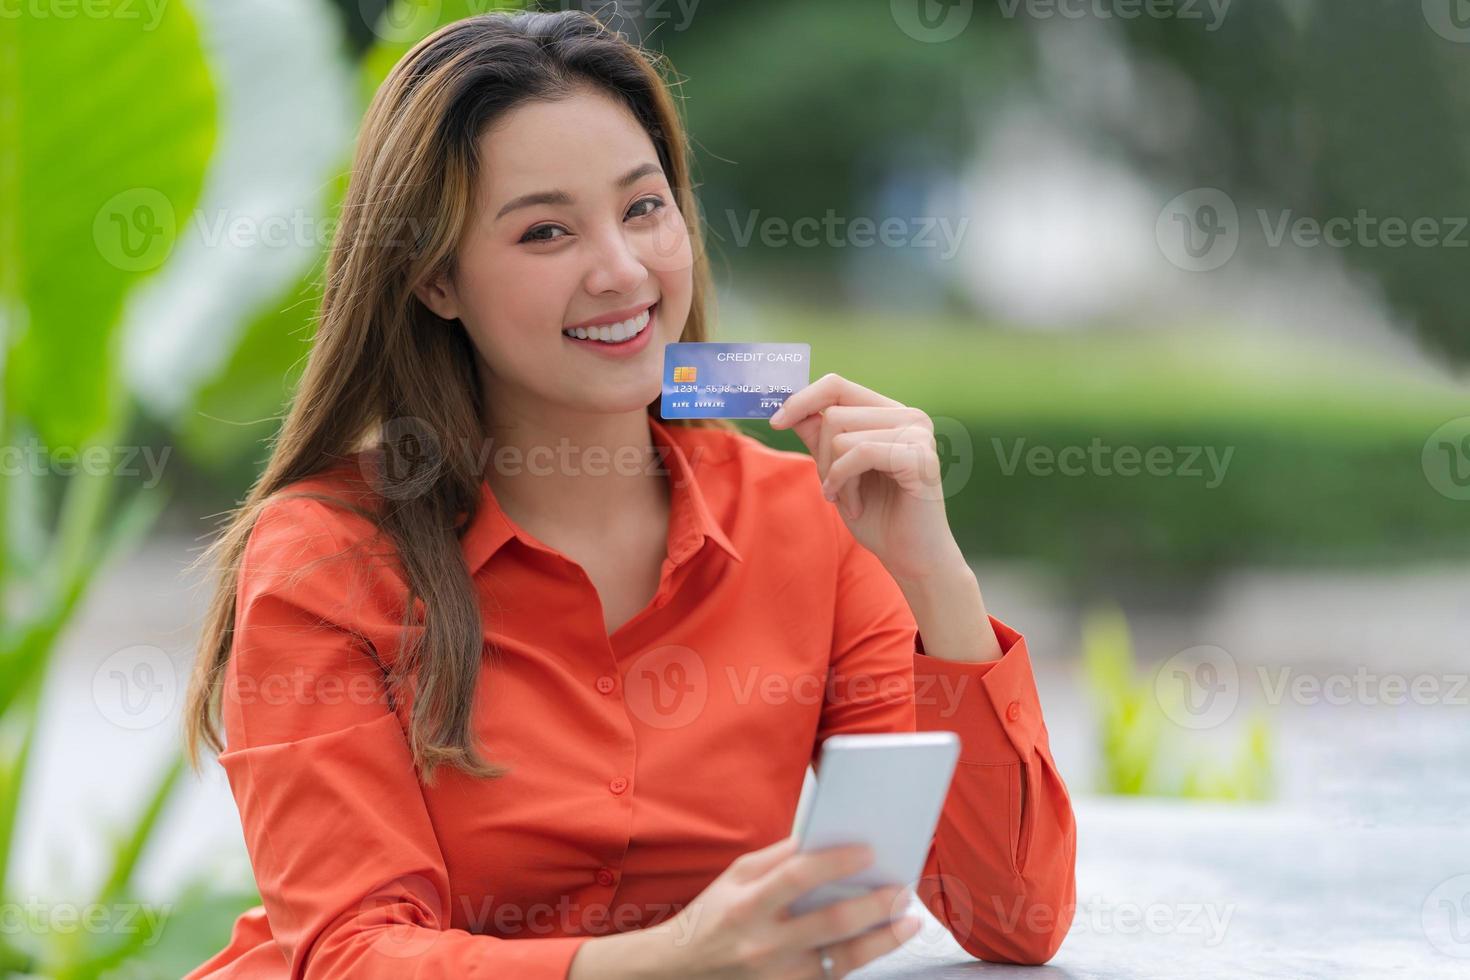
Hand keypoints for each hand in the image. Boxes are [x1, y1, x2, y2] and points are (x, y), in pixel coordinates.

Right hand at [641, 835, 920, 977]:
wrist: (681, 972)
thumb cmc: (711, 917)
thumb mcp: (735, 877)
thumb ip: (778, 858)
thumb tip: (823, 837)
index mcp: (747, 905)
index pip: (797, 877)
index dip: (835, 862)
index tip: (868, 851)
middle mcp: (763, 944)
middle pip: (830, 924)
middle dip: (875, 905)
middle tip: (903, 890)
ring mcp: (778, 977)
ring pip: (842, 961)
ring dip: (882, 940)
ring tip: (908, 922)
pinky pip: (833, 979)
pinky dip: (860, 961)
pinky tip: (880, 944)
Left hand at [770, 373, 964, 584]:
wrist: (910, 557)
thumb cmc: (876, 514)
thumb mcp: (836, 470)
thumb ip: (818, 436)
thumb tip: (788, 408)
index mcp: (891, 413)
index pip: (837, 385)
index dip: (802, 400)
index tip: (776, 423)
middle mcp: (909, 415)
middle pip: (834, 414)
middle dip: (822, 456)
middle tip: (835, 488)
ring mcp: (918, 433)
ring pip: (842, 435)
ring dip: (835, 475)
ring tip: (851, 499)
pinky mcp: (919, 456)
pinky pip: (859, 453)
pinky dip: (845, 481)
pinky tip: (855, 505)